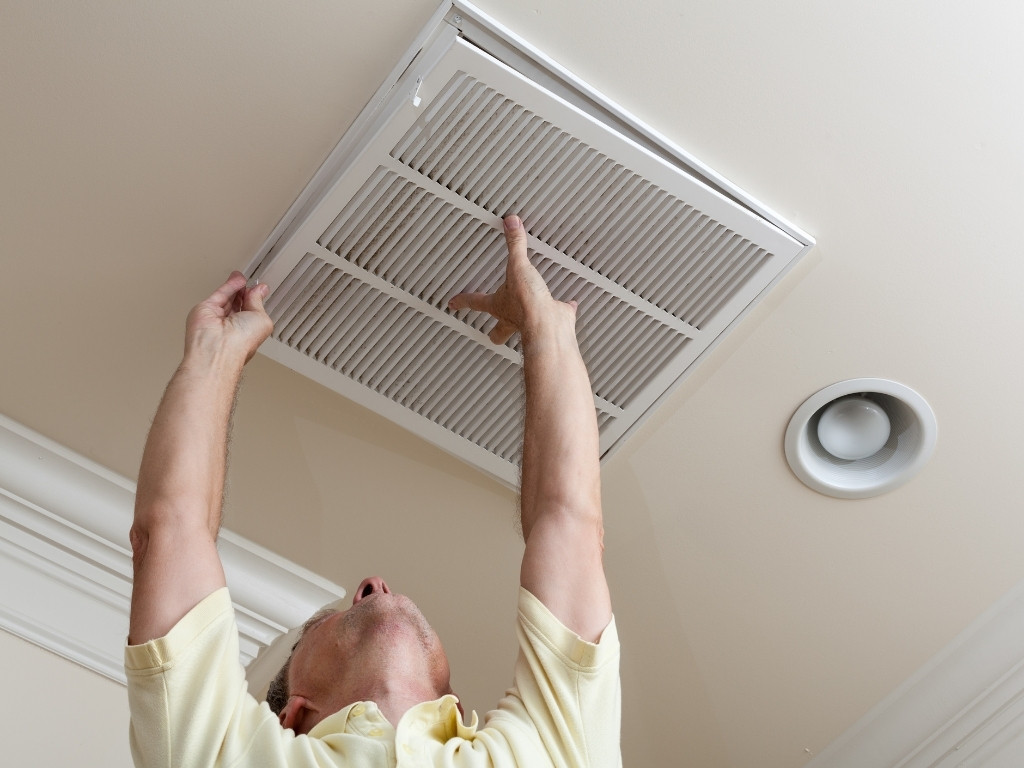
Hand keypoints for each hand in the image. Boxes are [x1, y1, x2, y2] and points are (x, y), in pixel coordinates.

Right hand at [184, 271, 273, 364]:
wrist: (219, 346)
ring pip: (228, 298)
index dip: (255, 300)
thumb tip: (260, 290)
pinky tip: (236, 278)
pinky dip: (229, 286)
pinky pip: (219, 294)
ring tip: (242, 277)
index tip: (260, 288)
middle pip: (238, 305)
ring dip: (236, 287)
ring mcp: (218, 318)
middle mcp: (232, 326)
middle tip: (250, 282)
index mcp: (248, 332)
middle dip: (244, 293)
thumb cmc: (242, 342)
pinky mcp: (206, 309)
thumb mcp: (262, 318)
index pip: (252, 313)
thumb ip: (258, 302)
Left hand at [448, 215, 576, 343]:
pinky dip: (562, 307)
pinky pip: (558, 312)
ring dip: (524, 319)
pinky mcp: (553, 319)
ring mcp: (533, 321)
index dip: (463, 301)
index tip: (454, 303)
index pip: (475, 301)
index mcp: (499, 305)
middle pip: (498, 330)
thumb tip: (510, 224)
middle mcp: (513, 317)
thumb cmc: (527, 304)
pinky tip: (566, 303)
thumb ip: (515, 245)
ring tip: (527, 312)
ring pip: (524, 326)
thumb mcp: (517, 267)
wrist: (549, 325)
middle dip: (494, 330)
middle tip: (491, 329)